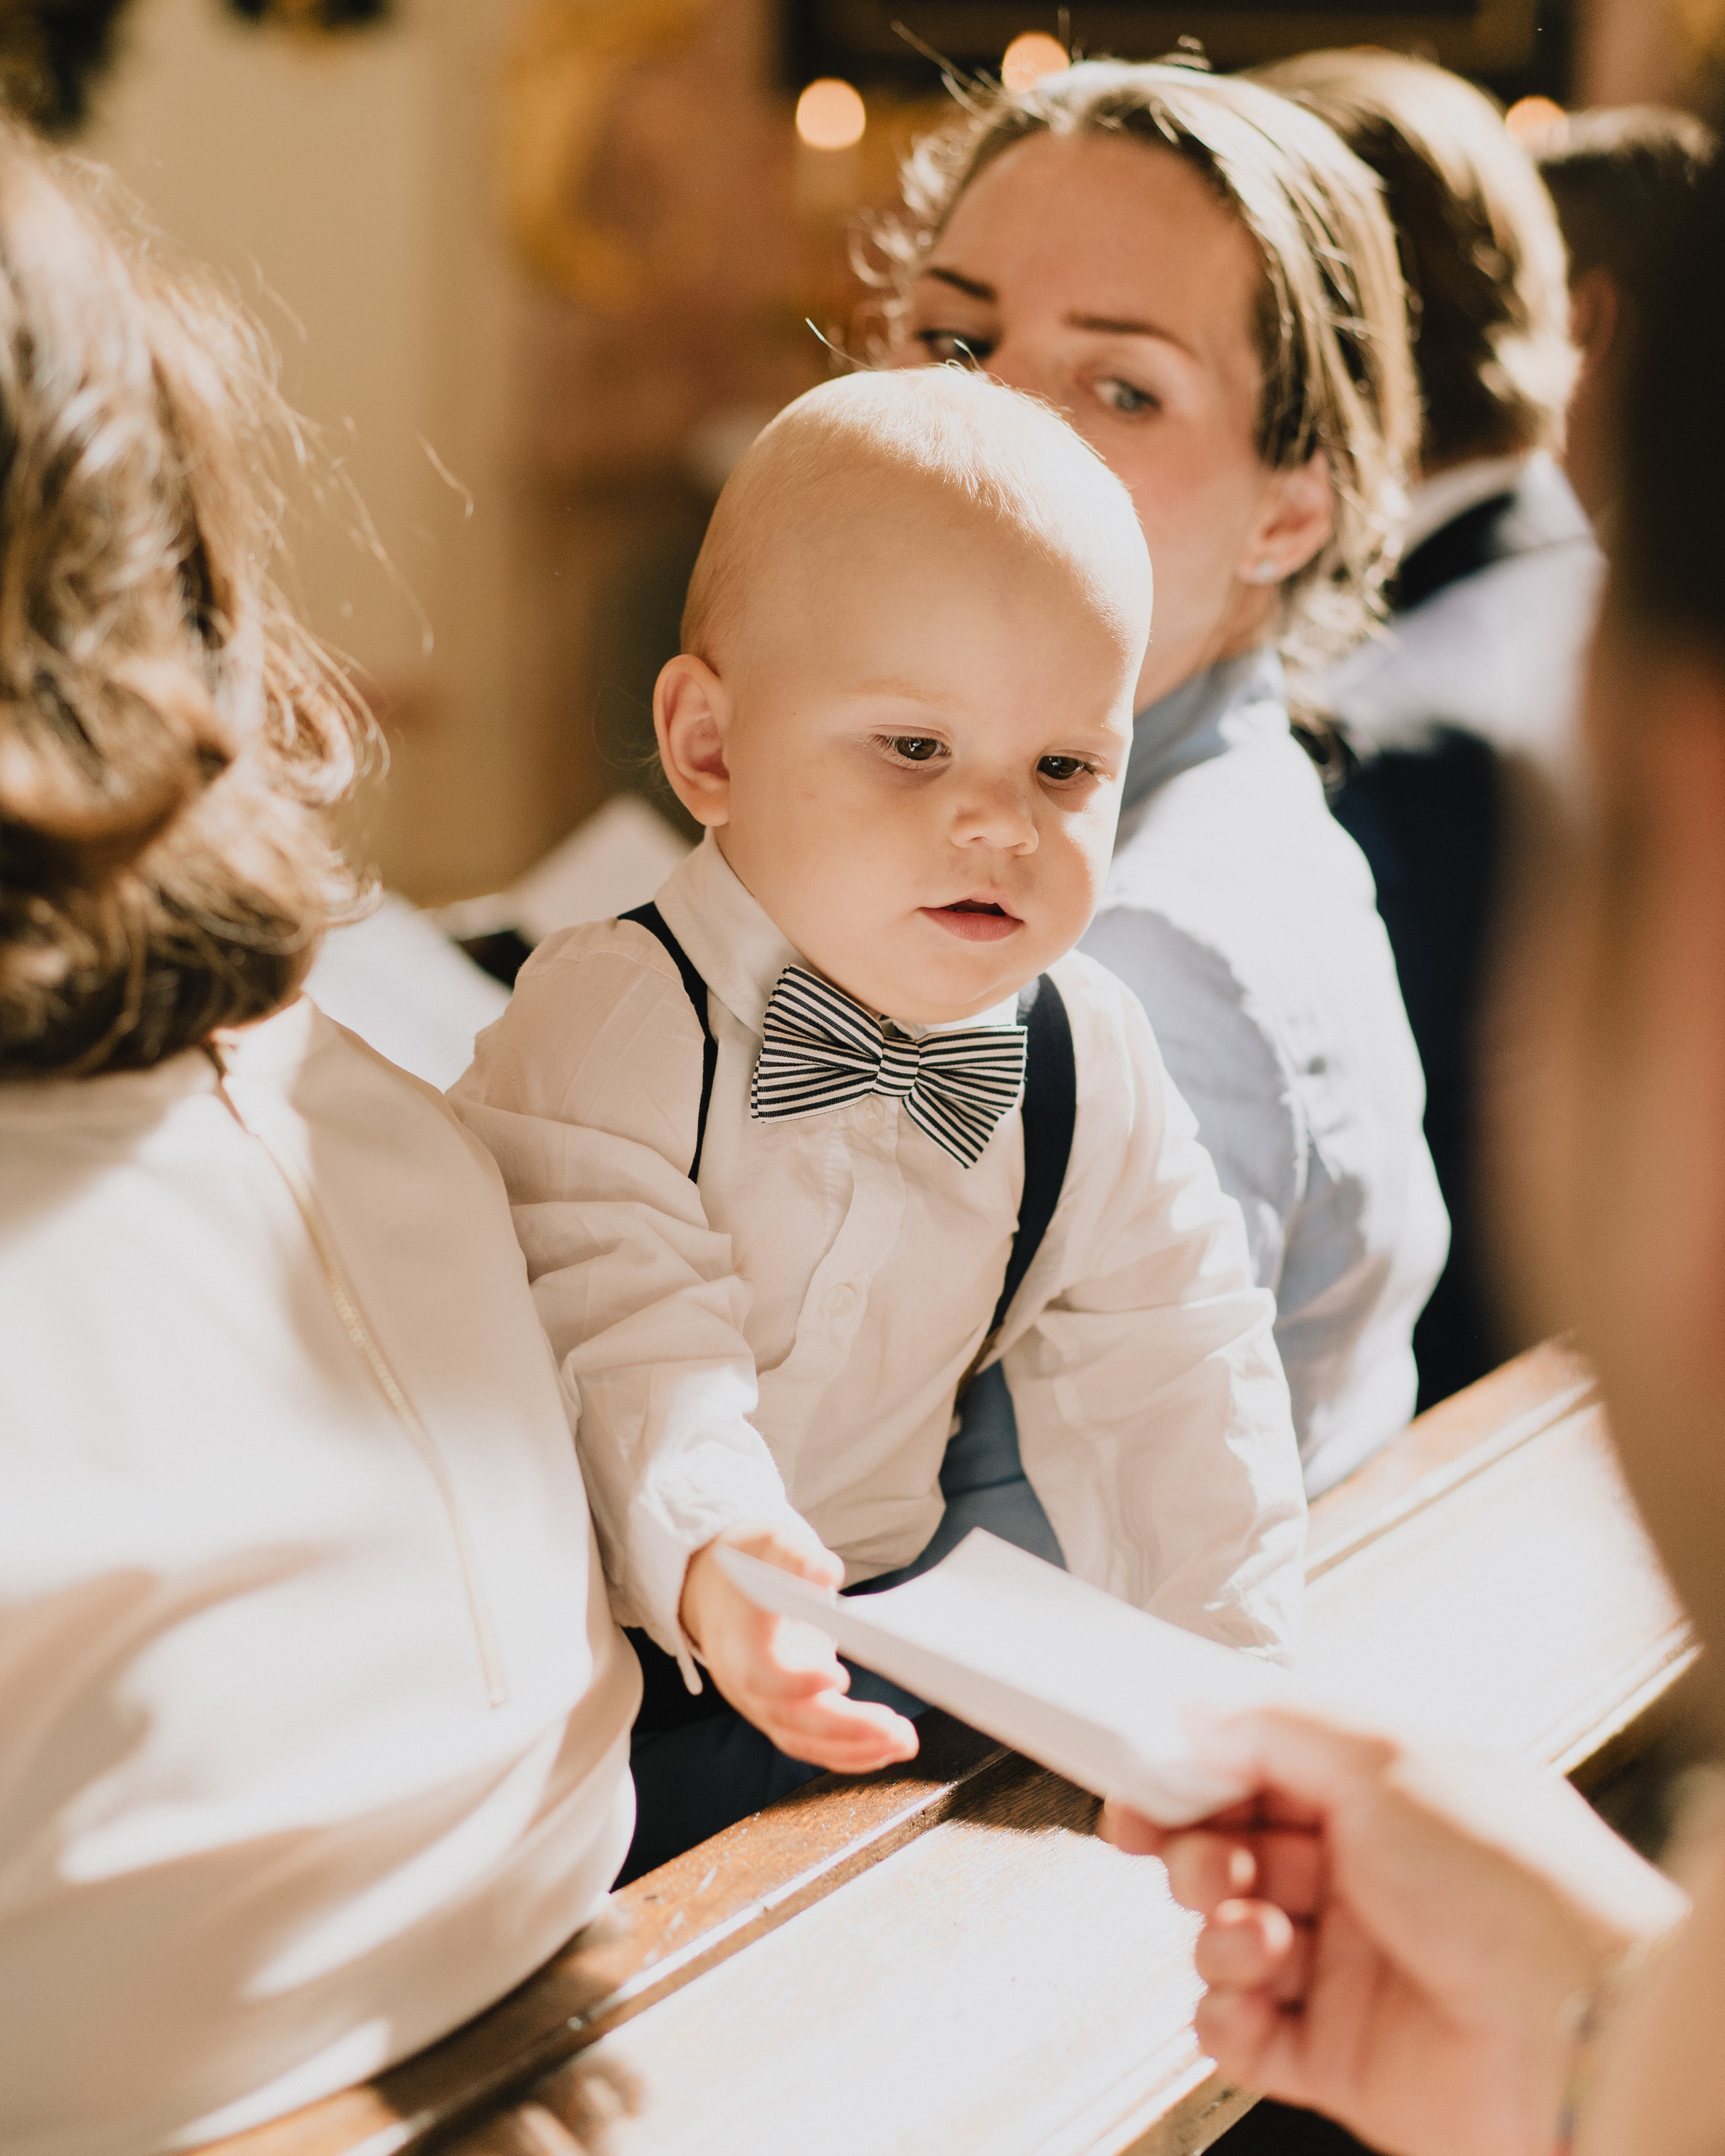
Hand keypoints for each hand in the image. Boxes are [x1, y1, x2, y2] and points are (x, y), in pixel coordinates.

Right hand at [679, 1521, 919, 1774]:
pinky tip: (885, 1748)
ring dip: (855, 1748)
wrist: (718, 1590)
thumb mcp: (767, 1544)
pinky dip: (849, 1753)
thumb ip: (795, 1556)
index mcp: (739, 1640)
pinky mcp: (782, 1714)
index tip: (837, 1678)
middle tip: (892, 1728)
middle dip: (842, 1728)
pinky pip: (813, 1744)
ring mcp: (763, 1703)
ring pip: (803, 1740)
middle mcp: (746, 1681)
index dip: (796, 1683)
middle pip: (789, 1717)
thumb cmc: (750, 1566)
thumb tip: (824, 1570)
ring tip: (903, 1742)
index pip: (761, 1673)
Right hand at [1099, 1703, 1685, 2155]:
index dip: (1193, 1775)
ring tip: (1258, 1936)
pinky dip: (1224, 2015)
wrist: (1577, 2034)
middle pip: (1232, 1851)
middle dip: (1198, 1853)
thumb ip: (1273, 1728)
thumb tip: (1195, 1715)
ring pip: (1226, 1937)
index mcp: (1381, 1798)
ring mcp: (1349, 1969)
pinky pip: (1240, 2033)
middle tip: (1209, 1862)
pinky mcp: (1336, 2055)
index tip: (1140, 1781)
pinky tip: (1248, 1996)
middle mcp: (1364, 1879)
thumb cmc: (1515, 1884)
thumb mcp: (1385, 1758)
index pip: (1258, 1771)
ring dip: (1217, 1933)